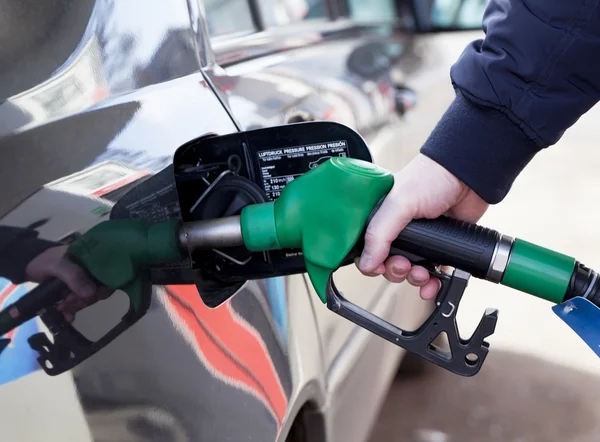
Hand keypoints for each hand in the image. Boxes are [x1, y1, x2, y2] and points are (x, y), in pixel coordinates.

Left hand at [25, 246, 111, 321]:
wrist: (26, 264)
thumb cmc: (43, 261)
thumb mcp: (57, 266)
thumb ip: (74, 276)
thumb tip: (92, 293)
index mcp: (93, 259)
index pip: (108, 275)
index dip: (101, 288)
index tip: (86, 297)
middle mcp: (92, 270)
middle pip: (99, 289)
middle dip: (84, 300)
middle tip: (67, 302)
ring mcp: (84, 280)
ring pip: (89, 297)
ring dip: (77, 306)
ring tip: (61, 307)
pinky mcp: (76, 289)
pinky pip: (81, 301)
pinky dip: (74, 310)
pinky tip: (67, 317)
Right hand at [357, 153, 488, 299]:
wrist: (470, 176)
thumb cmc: (433, 177)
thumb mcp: (399, 203)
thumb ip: (379, 234)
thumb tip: (366, 264)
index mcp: (382, 216)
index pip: (366, 247)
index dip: (370, 262)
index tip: (379, 267)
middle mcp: (398, 229)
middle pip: (387, 263)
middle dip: (395, 271)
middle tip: (404, 266)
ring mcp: (420, 239)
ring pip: (409, 271)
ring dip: (414, 279)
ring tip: (423, 274)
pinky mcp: (440, 247)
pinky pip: (431, 274)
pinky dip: (431, 284)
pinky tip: (433, 285)